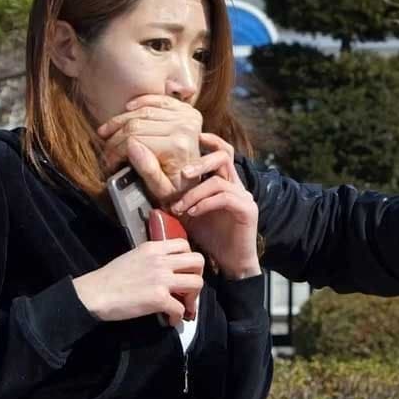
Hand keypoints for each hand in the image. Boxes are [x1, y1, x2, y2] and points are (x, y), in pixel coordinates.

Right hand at [72, 238, 204, 325]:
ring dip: (193, 297)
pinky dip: (178, 317)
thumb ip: (153, 257)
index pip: (185, 244)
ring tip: (183, 305)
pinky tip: (170, 320)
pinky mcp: (159, 298)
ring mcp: (161, 279)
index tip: (183, 270)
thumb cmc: (110, 277)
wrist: (95, 293)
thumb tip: (167, 267)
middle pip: (198, 261)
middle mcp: (161, 260)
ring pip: (197, 283)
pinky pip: (181, 308)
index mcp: (154, 248)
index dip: (188, 259)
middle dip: (197, 275)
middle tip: (188, 288)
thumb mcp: (134, 256)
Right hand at [98, 95, 201, 196]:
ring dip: (120, 120)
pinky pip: (156, 99)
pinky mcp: (184, 109)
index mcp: (178, 146)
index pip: (135, 140)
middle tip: (106, 150)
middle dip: (115, 138)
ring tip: (108, 133)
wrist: (198, 180)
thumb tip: (131, 146)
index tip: (109, 163)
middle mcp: (184, 126)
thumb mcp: (163, 191)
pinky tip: (127, 109)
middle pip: (136, 124)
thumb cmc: (178, 189)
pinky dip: (139, 102)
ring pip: (142, 111)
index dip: (116, 151)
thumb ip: (148, 172)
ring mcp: (186, 115)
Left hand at [128, 134, 260, 279]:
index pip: (223, 152)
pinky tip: (192, 213)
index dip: (212, 141)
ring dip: (195, 192)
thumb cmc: (211, 237)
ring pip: (219, 181)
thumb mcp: (188, 213)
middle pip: (224, 157)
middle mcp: (237, 185)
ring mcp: (244, 197)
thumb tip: (151, 183)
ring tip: (180, 207)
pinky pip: (225, 198)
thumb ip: (175, 196)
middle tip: (182, 172)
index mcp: (225, 182)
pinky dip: (205, 203)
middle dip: (200, 162)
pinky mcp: (247, 210)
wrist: (231, 263)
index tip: (196, 135)